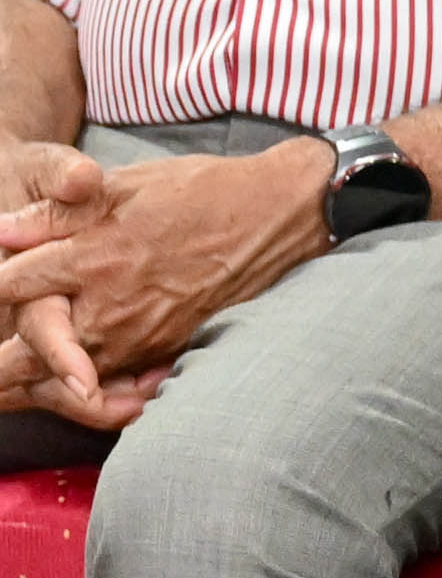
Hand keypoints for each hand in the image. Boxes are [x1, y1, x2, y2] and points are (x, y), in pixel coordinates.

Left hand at [0, 138, 327, 426]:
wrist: (279, 215)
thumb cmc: (200, 192)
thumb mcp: (124, 185)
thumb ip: (57, 212)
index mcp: (92, 255)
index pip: (8, 286)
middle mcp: (110, 305)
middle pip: (27, 353)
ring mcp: (140, 334)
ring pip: (64, 380)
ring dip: (31, 383)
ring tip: (10, 386)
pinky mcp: (166, 349)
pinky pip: (111, 384)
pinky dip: (81, 391)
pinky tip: (67, 386)